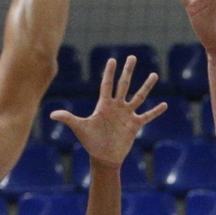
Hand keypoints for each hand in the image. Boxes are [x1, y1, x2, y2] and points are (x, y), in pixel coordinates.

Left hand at [50, 56, 167, 165]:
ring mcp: (127, 115)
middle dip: (128, 71)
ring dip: (146, 86)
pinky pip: (147, 116)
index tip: (112, 59)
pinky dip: (155, 111)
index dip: (109, 72)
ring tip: (154, 74)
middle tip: (132, 57)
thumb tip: (51, 114)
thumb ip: (68, 118)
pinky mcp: (135, 125)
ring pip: (139, 96)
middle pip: (124, 84)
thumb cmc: (90, 142)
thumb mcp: (80, 128)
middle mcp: (116, 106)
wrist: (103, 157)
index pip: (107, 84)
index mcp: (104, 105)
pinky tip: (164, 105)